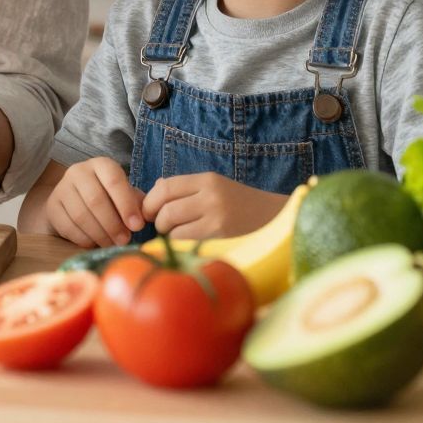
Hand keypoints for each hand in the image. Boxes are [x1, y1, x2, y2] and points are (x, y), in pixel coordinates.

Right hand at [41, 157, 145, 247]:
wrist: (74, 203)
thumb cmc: (108, 200)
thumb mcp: (124, 196)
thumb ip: (138, 203)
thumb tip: (151, 211)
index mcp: (101, 165)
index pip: (114, 180)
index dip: (126, 205)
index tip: (137, 226)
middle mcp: (78, 171)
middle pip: (96, 200)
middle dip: (113, 224)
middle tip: (124, 240)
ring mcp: (62, 188)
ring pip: (81, 215)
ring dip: (100, 234)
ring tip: (112, 244)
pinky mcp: (52, 207)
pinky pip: (68, 227)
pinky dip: (84, 239)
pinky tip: (95, 243)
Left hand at [141, 173, 287, 241]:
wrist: (274, 218)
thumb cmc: (238, 203)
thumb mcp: (214, 186)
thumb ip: (184, 188)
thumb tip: (154, 190)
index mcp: (207, 179)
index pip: (165, 187)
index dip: (149, 201)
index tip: (148, 211)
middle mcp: (211, 195)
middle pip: (165, 208)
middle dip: (156, 220)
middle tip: (160, 226)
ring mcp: (216, 216)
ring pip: (172, 225)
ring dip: (166, 233)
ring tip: (174, 234)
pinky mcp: (220, 236)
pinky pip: (185, 240)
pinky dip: (178, 243)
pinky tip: (186, 242)